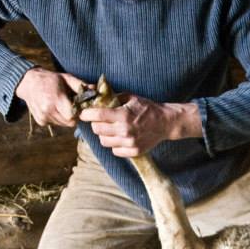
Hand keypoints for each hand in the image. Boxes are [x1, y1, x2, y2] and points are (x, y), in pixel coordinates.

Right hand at [16, 68, 85, 127]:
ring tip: (62, 105)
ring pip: (63, 124)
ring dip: (66, 117)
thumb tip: (96, 90)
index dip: (78, 113)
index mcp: (55, 99)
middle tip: (72, 106)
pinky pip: (55, 123)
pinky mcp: (41, 121)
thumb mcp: (66, 78)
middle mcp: (47, 110)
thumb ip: (81, 85)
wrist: (29, 83)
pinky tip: (54, 108)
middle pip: (69, 123)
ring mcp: (43, 117)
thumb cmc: (50, 79)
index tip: (79, 106)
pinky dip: (58, 118)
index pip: (72, 116)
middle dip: (74, 116)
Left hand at [79, 94, 201, 156]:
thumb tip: (96, 97)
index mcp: (124, 115)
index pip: (97, 116)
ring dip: (104, 135)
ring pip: (104, 141)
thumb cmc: (147, 108)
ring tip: (110, 129)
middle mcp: (125, 130)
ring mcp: (130, 143)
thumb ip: (114, 98)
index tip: (84, 113)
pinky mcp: (134, 152)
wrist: (165, 123)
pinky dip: (114, 144)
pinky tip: (119, 137)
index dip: (87, 114)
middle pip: (97, 130)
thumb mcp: (131, 97)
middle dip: (95, 124)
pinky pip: (114, 150)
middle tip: (100, 120)